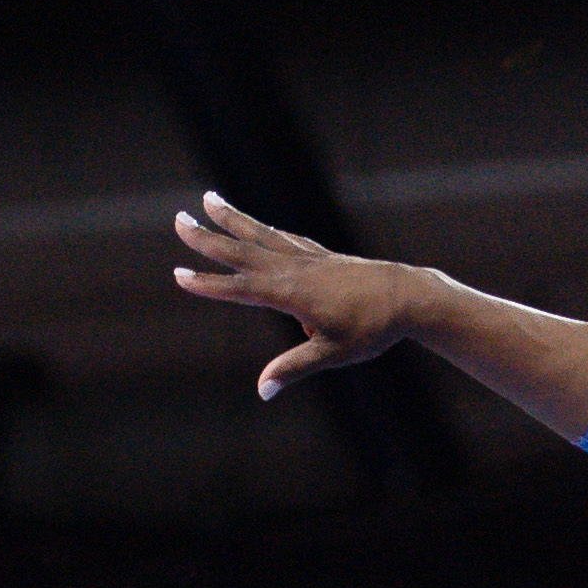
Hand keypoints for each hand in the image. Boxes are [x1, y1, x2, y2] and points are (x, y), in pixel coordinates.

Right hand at [169, 193, 428, 398]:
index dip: (209, 284)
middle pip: (243, 252)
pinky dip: (265, 230)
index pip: (241, 289)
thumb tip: (263, 390)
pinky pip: (286, 238)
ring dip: (233, 219)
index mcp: (292, 293)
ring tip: (209, 198)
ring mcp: (309, 258)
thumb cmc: (373, 329)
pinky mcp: (323, 256)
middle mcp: (295, 269)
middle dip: (208, 238)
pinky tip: (257, 226)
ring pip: (262, 234)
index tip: (178, 275)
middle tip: (178, 220)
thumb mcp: (334, 354)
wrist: (409, 297)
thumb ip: (295, 367)